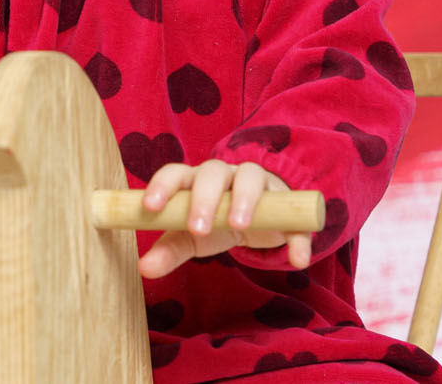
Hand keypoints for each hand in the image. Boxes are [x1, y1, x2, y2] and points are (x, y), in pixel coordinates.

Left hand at [137, 159, 312, 278]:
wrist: (258, 219)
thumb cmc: (215, 221)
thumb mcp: (191, 238)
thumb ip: (169, 250)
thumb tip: (143, 268)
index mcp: (196, 180)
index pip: (176, 172)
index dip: (162, 185)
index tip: (150, 206)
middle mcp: (225, 175)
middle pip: (214, 172)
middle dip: (205, 198)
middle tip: (198, 228)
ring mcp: (258, 184)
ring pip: (252, 177)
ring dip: (246, 199)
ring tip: (241, 226)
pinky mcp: (287, 205)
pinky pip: (294, 217)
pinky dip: (297, 237)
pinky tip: (296, 259)